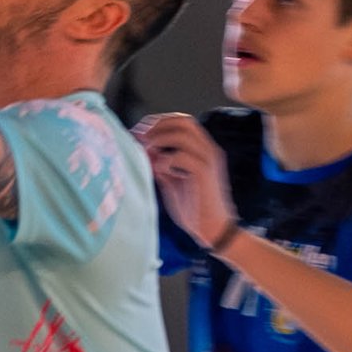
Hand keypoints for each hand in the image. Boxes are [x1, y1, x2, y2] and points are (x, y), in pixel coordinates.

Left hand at [138, 111, 238, 252]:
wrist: (213, 230)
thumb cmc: (193, 208)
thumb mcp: (172, 182)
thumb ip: (160, 165)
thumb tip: (142, 150)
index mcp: (202, 149)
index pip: (182, 121)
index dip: (158, 122)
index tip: (138, 132)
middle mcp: (208, 149)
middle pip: (184, 121)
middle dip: (158, 124)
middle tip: (139, 136)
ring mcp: (208, 160)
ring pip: (184, 134)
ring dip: (160, 137)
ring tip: (146, 149)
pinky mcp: (205, 174)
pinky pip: (183, 156)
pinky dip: (166, 159)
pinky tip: (159, 169)